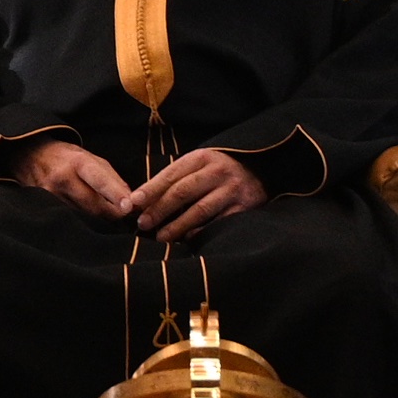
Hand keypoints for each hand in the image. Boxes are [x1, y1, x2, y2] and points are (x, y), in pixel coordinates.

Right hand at [15, 138, 138, 221]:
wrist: (29, 156)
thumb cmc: (66, 157)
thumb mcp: (90, 158)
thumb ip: (111, 178)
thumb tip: (130, 201)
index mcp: (77, 162)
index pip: (99, 180)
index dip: (115, 194)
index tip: (129, 206)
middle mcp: (62, 179)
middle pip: (93, 205)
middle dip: (112, 214)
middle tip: (125, 216)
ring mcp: (51, 196)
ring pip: (83, 216)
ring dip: (99, 220)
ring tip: (107, 215)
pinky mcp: (44, 208)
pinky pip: (70, 219)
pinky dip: (83, 222)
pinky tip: (88, 221)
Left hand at [126, 148, 268, 241]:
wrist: (263, 170)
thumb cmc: (220, 171)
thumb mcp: (200, 165)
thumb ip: (176, 178)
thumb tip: (142, 200)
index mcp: (202, 157)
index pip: (171, 174)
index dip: (151, 189)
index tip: (133, 202)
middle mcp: (218, 171)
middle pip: (182, 191)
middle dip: (159, 209)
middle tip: (143, 223)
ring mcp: (232, 189)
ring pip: (199, 210)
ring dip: (177, 226)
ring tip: (160, 237)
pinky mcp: (245, 207)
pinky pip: (218, 223)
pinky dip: (201, 232)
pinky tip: (187, 239)